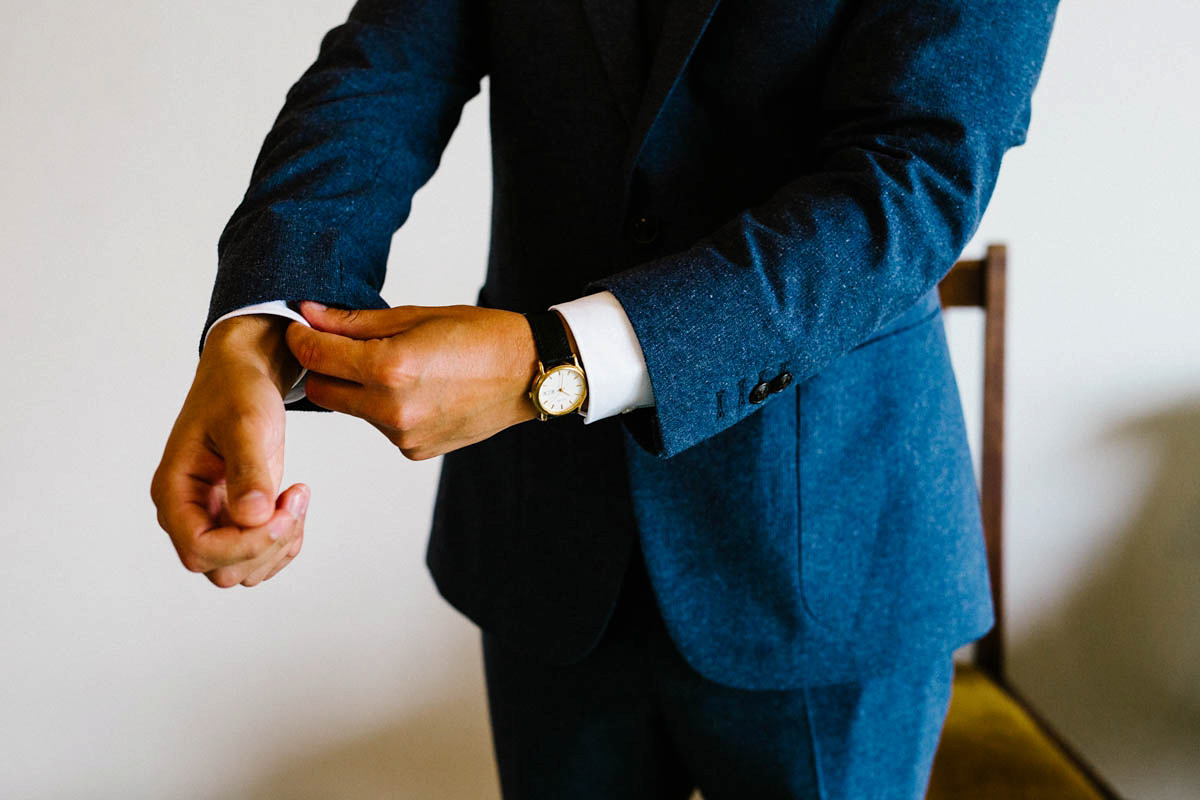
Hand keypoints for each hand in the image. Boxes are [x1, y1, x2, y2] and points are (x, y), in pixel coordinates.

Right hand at [151, 315, 308, 587]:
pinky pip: (261, 556)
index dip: (245, 544)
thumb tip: (252, 516)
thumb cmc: (236, 392)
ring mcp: (212, 520)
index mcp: (173, 492)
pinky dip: (286, 541)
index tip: (282, 510)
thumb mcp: (245, 421)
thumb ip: (248, 468)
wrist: (244, 377)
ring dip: (280, 545)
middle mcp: (187, 514)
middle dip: (267, 544)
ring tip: (297, 497)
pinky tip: (295, 503)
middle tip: (296, 497)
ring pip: (245, 571)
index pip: (199, 550)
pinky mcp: (238, 519)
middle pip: (224, 570)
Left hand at [286, 302, 538, 459]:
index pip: (316, 356)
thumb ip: (356, 322)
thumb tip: (310, 316)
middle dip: (323, 368)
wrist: (529, 374)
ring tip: (395, 367)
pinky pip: (380, 426)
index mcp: (389, 368)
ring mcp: (403, 435)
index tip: (301, 327)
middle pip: (321, 392)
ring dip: (356, 389)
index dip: (301, 338)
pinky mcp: (414, 450)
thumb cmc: (480, 337)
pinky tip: (417, 390)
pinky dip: (384, 408)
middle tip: (340, 346)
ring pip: (351, 410)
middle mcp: (391, 408)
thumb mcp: (416, 316)